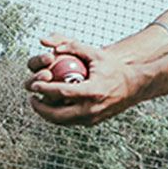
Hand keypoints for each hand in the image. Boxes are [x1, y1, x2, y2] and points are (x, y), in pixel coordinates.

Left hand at [25, 35, 144, 125]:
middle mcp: (92, 109)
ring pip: (62, 122)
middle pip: (57, 115)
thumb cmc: (114, 67)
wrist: (134, 84)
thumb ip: (74, 47)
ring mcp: (93, 118)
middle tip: (32, 98)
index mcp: (93, 92)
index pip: (61, 93)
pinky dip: (59, 115)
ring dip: (47, 114)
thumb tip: (51, 46)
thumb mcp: (96, 54)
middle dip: (40, 108)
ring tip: (39, 103)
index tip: (35, 85)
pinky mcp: (93, 122)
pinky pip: (70, 121)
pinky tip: (53, 106)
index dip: (44, 89)